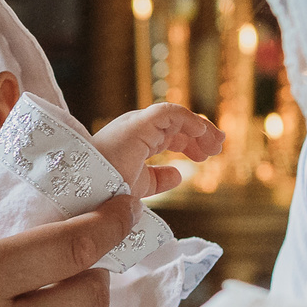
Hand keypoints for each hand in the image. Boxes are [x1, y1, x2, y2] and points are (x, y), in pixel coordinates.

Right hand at [94, 102, 224, 194]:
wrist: (88, 194)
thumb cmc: (106, 191)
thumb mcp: (139, 186)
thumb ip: (158, 179)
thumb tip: (179, 174)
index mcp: (137, 142)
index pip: (169, 135)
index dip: (190, 144)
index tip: (206, 157)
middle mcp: (138, 129)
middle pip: (176, 125)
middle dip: (200, 134)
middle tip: (219, 147)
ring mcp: (137, 125)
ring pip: (177, 117)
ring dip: (200, 127)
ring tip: (217, 142)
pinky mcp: (138, 123)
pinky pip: (168, 112)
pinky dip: (188, 118)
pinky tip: (202, 132)